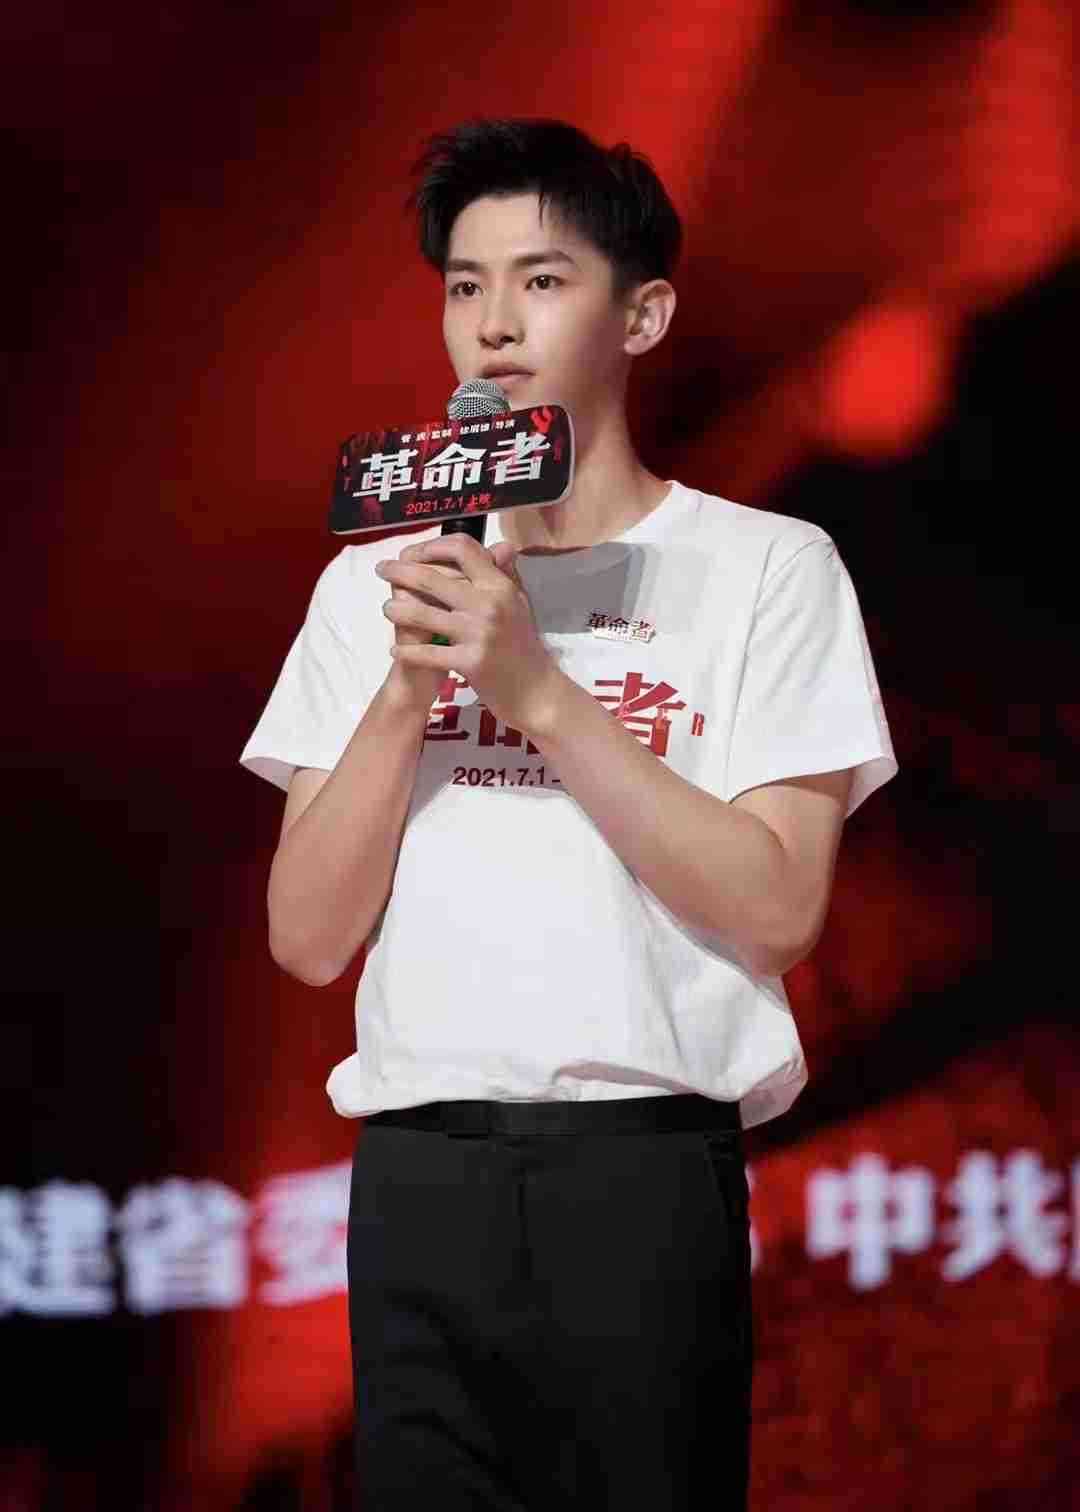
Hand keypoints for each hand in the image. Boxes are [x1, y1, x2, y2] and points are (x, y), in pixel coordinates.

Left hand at [375, 533, 565, 734]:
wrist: (536, 691)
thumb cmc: (525, 646)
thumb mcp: (519, 604)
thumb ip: (506, 574)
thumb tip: (501, 545)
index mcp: (499, 586)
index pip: (462, 549)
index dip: (432, 545)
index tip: (413, 552)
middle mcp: (489, 604)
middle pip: (432, 577)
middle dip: (400, 571)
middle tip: (382, 569)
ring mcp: (479, 634)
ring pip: (423, 613)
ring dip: (397, 610)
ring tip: (386, 609)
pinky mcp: (470, 663)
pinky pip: (428, 653)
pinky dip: (407, 652)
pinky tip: (395, 651)